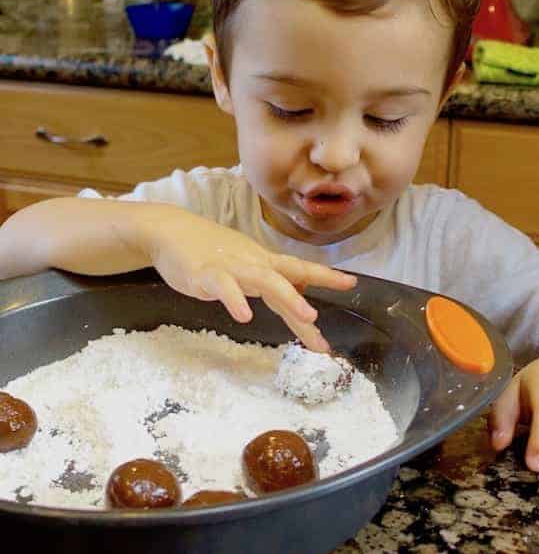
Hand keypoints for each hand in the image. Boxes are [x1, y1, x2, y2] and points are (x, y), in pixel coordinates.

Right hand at [140, 205, 355, 350]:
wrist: (171, 231)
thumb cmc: (209, 250)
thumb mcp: (246, 263)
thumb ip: (272, 278)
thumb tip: (302, 290)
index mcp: (263, 262)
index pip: (299, 268)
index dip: (326, 275)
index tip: (352, 283)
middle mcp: (253, 263)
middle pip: (288, 277)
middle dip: (312, 296)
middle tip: (330, 321)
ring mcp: (231, 267)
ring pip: (264, 280)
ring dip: (288, 298)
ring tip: (307, 318)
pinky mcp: (206, 274)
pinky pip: (224, 287)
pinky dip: (235, 300)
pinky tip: (244, 316)